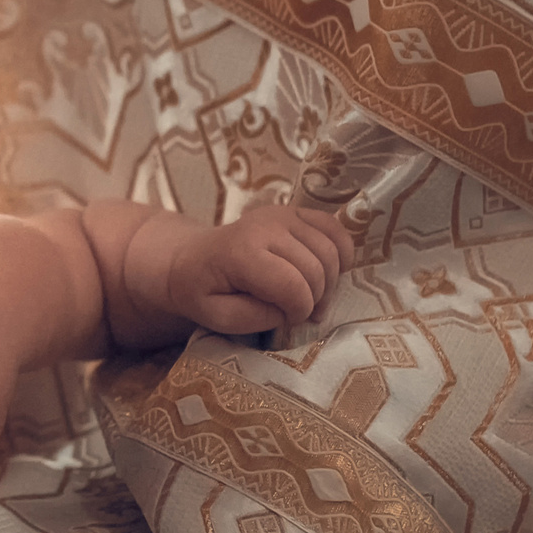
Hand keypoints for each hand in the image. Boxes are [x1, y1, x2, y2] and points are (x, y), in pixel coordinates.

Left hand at [165, 204, 353, 333]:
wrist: (191, 258)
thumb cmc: (201, 290)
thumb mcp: (215, 316)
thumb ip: (253, 317)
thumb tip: (288, 310)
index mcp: (241, 253)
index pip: (292, 288)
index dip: (299, 312)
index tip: (288, 321)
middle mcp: (265, 227)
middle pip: (316, 270)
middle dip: (315, 299)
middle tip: (301, 313)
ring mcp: (282, 215)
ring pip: (330, 252)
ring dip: (329, 281)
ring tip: (311, 296)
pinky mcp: (295, 212)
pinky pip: (335, 230)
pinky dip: (341, 253)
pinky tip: (328, 272)